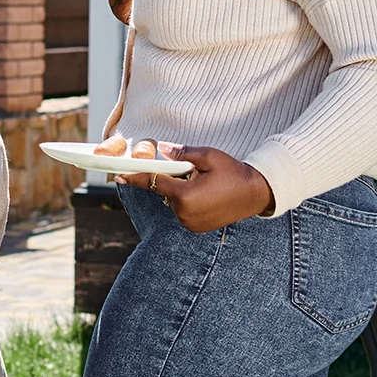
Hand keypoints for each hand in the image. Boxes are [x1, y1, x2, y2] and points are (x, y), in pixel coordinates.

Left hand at [115, 143, 272, 231]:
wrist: (258, 193)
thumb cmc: (234, 172)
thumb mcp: (208, 156)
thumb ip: (182, 153)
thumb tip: (162, 149)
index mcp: (185, 195)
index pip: (153, 182)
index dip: (135, 177)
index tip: (118, 175)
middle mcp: (184, 213)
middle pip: (163, 191)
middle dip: (170, 180)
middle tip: (191, 173)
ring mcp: (189, 223)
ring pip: (172, 201)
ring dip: (179, 192)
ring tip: (202, 185)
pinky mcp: (195, 227)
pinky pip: (181, 211)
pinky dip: (186, 202)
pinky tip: (203, 195)